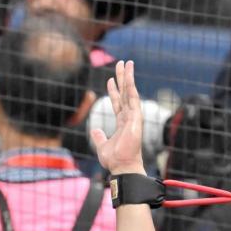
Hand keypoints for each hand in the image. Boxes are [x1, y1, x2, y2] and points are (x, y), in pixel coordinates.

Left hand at [89, 60, 145, 175]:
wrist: (122, 167)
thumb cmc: (114, 160)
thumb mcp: (102, 146)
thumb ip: (99, 137)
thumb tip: (94, 131)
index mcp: (122, 123)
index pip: (117, 103)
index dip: (113, 91)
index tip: (110, 79)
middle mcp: (128, 118)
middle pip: (124, 93)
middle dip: (122, 78)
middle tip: (120, 63)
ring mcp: (133, 117)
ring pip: (130, 92)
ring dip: (128, 77)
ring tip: (126, 62)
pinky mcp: (136, 118)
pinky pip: (133, 98)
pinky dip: (131, 86)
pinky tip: (129, 75)